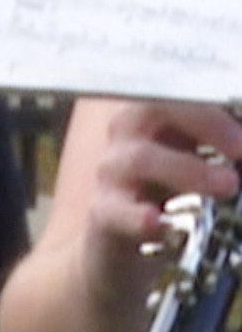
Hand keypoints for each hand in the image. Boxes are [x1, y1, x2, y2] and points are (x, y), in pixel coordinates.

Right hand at [80, 99, 241, 305]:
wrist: (125, 242)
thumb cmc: (170, 187)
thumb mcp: (203, 155)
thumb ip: (229, 146)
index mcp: (156, 111)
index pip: (184, 89)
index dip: (218, 102)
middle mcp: (128, 133)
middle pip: (155, 109)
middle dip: (206, 124)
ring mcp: (112, 171)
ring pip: (140, 159)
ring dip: (189, 170)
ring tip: (228, 185)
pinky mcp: (103, 211)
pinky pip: (116, 210)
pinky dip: (137, 216)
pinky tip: (157, 222)